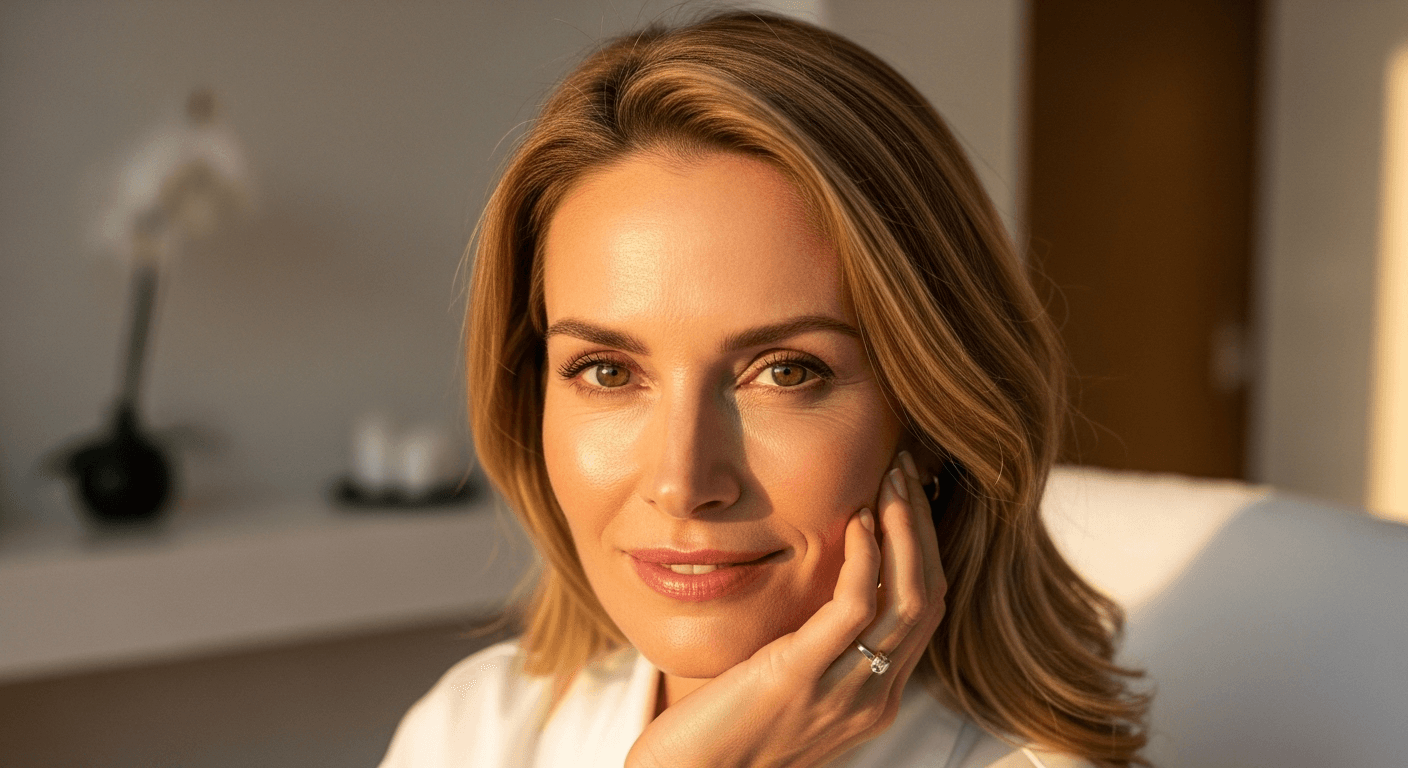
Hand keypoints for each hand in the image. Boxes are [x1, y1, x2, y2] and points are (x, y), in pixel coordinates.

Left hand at [625, 451, 947, 767]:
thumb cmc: (723, 730)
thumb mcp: (786, 683)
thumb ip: (815, 645)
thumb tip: (821, 586)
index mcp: (873, 698)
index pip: (925, 613)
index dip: (925, 548)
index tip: (906, 495)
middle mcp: (872, 698)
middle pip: (930, 599)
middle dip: (924, 527)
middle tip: (907, 470)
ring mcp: (843, 693)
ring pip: (910, 600)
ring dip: (906, 529)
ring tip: (892, 478)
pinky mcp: (799, 679)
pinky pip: (856, 609)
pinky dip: (867, 558)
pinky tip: (856, 521)